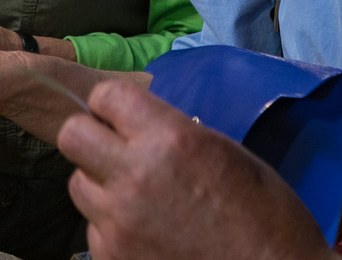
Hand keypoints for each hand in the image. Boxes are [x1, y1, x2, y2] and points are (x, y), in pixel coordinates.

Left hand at [57, 80, 332, 259]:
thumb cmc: (269, 217)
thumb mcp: (228, 154)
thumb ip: (175, 134)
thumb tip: (142, 127)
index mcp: (170, 138)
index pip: (105, 96)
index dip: (110, 105)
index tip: (121, 118)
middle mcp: (135, 174)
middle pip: (72, 136)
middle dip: (90, 138)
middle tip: (114, 152)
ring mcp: (119, 220)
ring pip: (78, 185)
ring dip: (100, 186)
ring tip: (134, 199)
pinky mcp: (113, 257)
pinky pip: (94, 230)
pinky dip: (112, 230)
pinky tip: (144, 236)